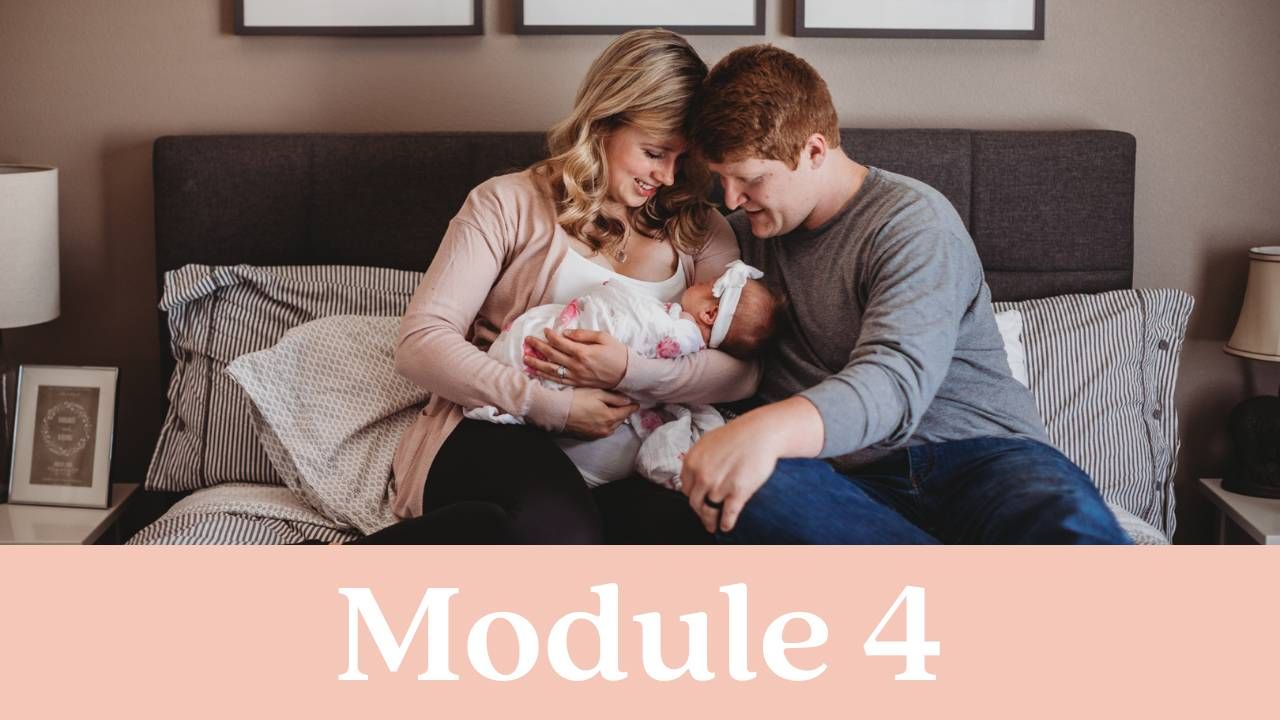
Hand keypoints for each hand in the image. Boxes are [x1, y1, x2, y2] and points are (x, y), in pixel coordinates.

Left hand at [524, 329, 628, 388]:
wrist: (627, 374)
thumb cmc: (617, 353)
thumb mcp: (604, 337)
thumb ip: (584, 334)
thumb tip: (566, 333)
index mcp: (583, 352)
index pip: (560, 342)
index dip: (550, 336)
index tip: (545, 330)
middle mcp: (576, 365)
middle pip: (552, 355)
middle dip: (538, 347)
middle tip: (528, 340)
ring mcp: (576, 376)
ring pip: (552, 370)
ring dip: (537, 364)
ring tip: (526, 358)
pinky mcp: (578, 383)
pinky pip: (558, 380)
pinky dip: (546, 376)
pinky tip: (538, 372)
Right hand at [564, 388, 637, 439]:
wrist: (557, 412)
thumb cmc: (576, 399)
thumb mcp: (597, 393)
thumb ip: (615, 398)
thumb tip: (628, 400)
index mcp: (611, 417)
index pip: (628, 412)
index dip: (633, 406)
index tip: (636, 403)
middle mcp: (606, 429)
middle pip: (621, 420)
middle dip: (623, 412)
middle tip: (623, 404)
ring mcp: (597, 435)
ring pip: (612, 426)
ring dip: (614, 419)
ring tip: (611, 410)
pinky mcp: (589, 437)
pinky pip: (602, 430)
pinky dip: (604, 424)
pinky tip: (599, 417)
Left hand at [680, 416, 781, 533]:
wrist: (760, 432)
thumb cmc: (738, 435)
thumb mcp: (708, 442)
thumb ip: (698, 460)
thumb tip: (695, 475)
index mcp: (692, 462)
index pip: (686, 489)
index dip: (693, 497)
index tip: (698, 502)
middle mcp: (702, 475)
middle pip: (695, 503)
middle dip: (700, 512)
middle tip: (705, 518)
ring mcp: (719, 485)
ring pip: (709, 511)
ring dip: (710, 522)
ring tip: (713, 527)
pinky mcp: (737, 492)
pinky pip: (728, 514)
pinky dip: (726, 523)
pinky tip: (726, 527)